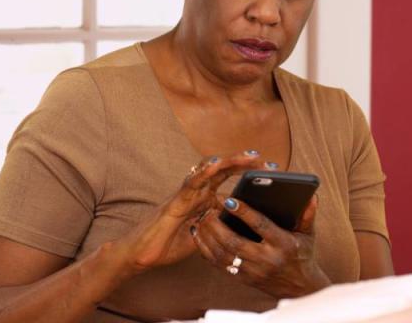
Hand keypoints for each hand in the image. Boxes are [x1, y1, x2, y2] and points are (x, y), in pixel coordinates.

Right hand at [112, 153, 261, 275]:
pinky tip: (216, 164)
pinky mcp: (174, 202)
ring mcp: (184, 195)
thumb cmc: (170, 244)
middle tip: (267, 160)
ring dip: (230, 162)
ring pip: (209, 171)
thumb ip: (220, 225)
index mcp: (203, 198)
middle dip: (244, 163)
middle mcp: (195, 192)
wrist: (141, 255)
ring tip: (248, 156)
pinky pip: (190, 184)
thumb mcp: (205, 234)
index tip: (270, 171)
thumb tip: (244, 225)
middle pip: (222, 170)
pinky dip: (203, 172)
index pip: (228, 179)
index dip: (247, 173)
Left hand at [192, 195, 330, 297]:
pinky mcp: (243, 279)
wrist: (299, 287)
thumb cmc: (303, 255)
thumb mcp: (308, 235)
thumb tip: (311, 195)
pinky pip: (219, 265)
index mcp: (283, 245)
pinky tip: (199, 235)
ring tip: (200, 219)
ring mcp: (253, 271)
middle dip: (217, 226)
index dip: (244, 212)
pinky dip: (206, 250)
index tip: (229, 199)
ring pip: (223, 255)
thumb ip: (307, 214)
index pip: (260, 226)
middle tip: (207, 209)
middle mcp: (267, 260)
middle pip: (235, 242)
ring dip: (208, 237)